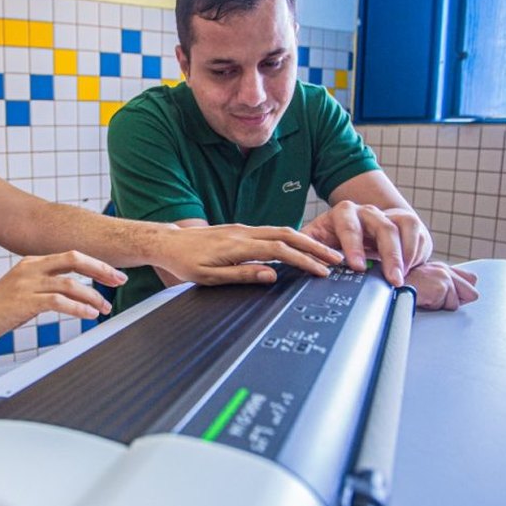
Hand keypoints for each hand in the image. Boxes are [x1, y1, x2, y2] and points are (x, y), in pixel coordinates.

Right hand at [0, 251, 120, 346]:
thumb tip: (75, 295)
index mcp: (32, 262)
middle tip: (119, 281)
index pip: (71, 256)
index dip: (96, 264)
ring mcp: (25, 283)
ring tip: (105, 308)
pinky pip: (57, 301)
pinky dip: (77, 307)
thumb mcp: (25, 292)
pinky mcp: (23, 301)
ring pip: (69, 283)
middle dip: (100, 269)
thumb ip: (47, 288)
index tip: (113, 274)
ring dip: (92, 296)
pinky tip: (89, 314)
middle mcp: (30, 267)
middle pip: (74, 259)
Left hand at [155, 224, 344, 285]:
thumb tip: (271, 275)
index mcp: (238, 245)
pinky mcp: (242, 230)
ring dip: (306, 242)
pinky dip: (292, 238)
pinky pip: (272, 231)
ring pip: (282, 231)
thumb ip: (242, 275)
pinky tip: (301, 247)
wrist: (168, 242)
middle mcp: (244, 232)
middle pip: (288, 235)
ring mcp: (244, 229)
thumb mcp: (210, 277)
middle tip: (336, 259)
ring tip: (325, 254)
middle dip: (314, 247)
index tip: (321, 271)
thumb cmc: (186, 262)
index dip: (304, 261)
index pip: (280, 252)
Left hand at [299, 201, 431, 285]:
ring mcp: (388, 215)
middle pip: (383, 227)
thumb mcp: (315, 240)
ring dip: (404, 255)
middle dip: (389, 254)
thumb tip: (296, 264)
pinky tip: (409, 270)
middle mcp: (367, 211)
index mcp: (342, 213)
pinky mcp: (405, 222)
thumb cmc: (331, 236)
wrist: (356, 224)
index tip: (356, 266)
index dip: (354, 246)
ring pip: (402, 229)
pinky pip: (416, 235)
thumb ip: (306, 250)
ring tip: (401, 277)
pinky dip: (415, 253)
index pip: (349, 226)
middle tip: (391, 278)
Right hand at [405, 261, 478, 310]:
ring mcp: (443, 276)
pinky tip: (423, 300)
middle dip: (455, 300)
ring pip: (458, 302)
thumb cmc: (399, 290)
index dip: (462, 292)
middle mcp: (443, 269)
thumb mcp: (424, 284)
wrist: (386, 290)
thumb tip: (466, 287)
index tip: (445, 296)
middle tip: (434, 299)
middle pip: (471, 292)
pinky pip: (449, 306)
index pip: (470, 279)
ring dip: (442, 305)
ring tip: (425, 299)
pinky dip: (436, 308)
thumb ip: (443, 283)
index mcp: (440, 268)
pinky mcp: (441, 286)